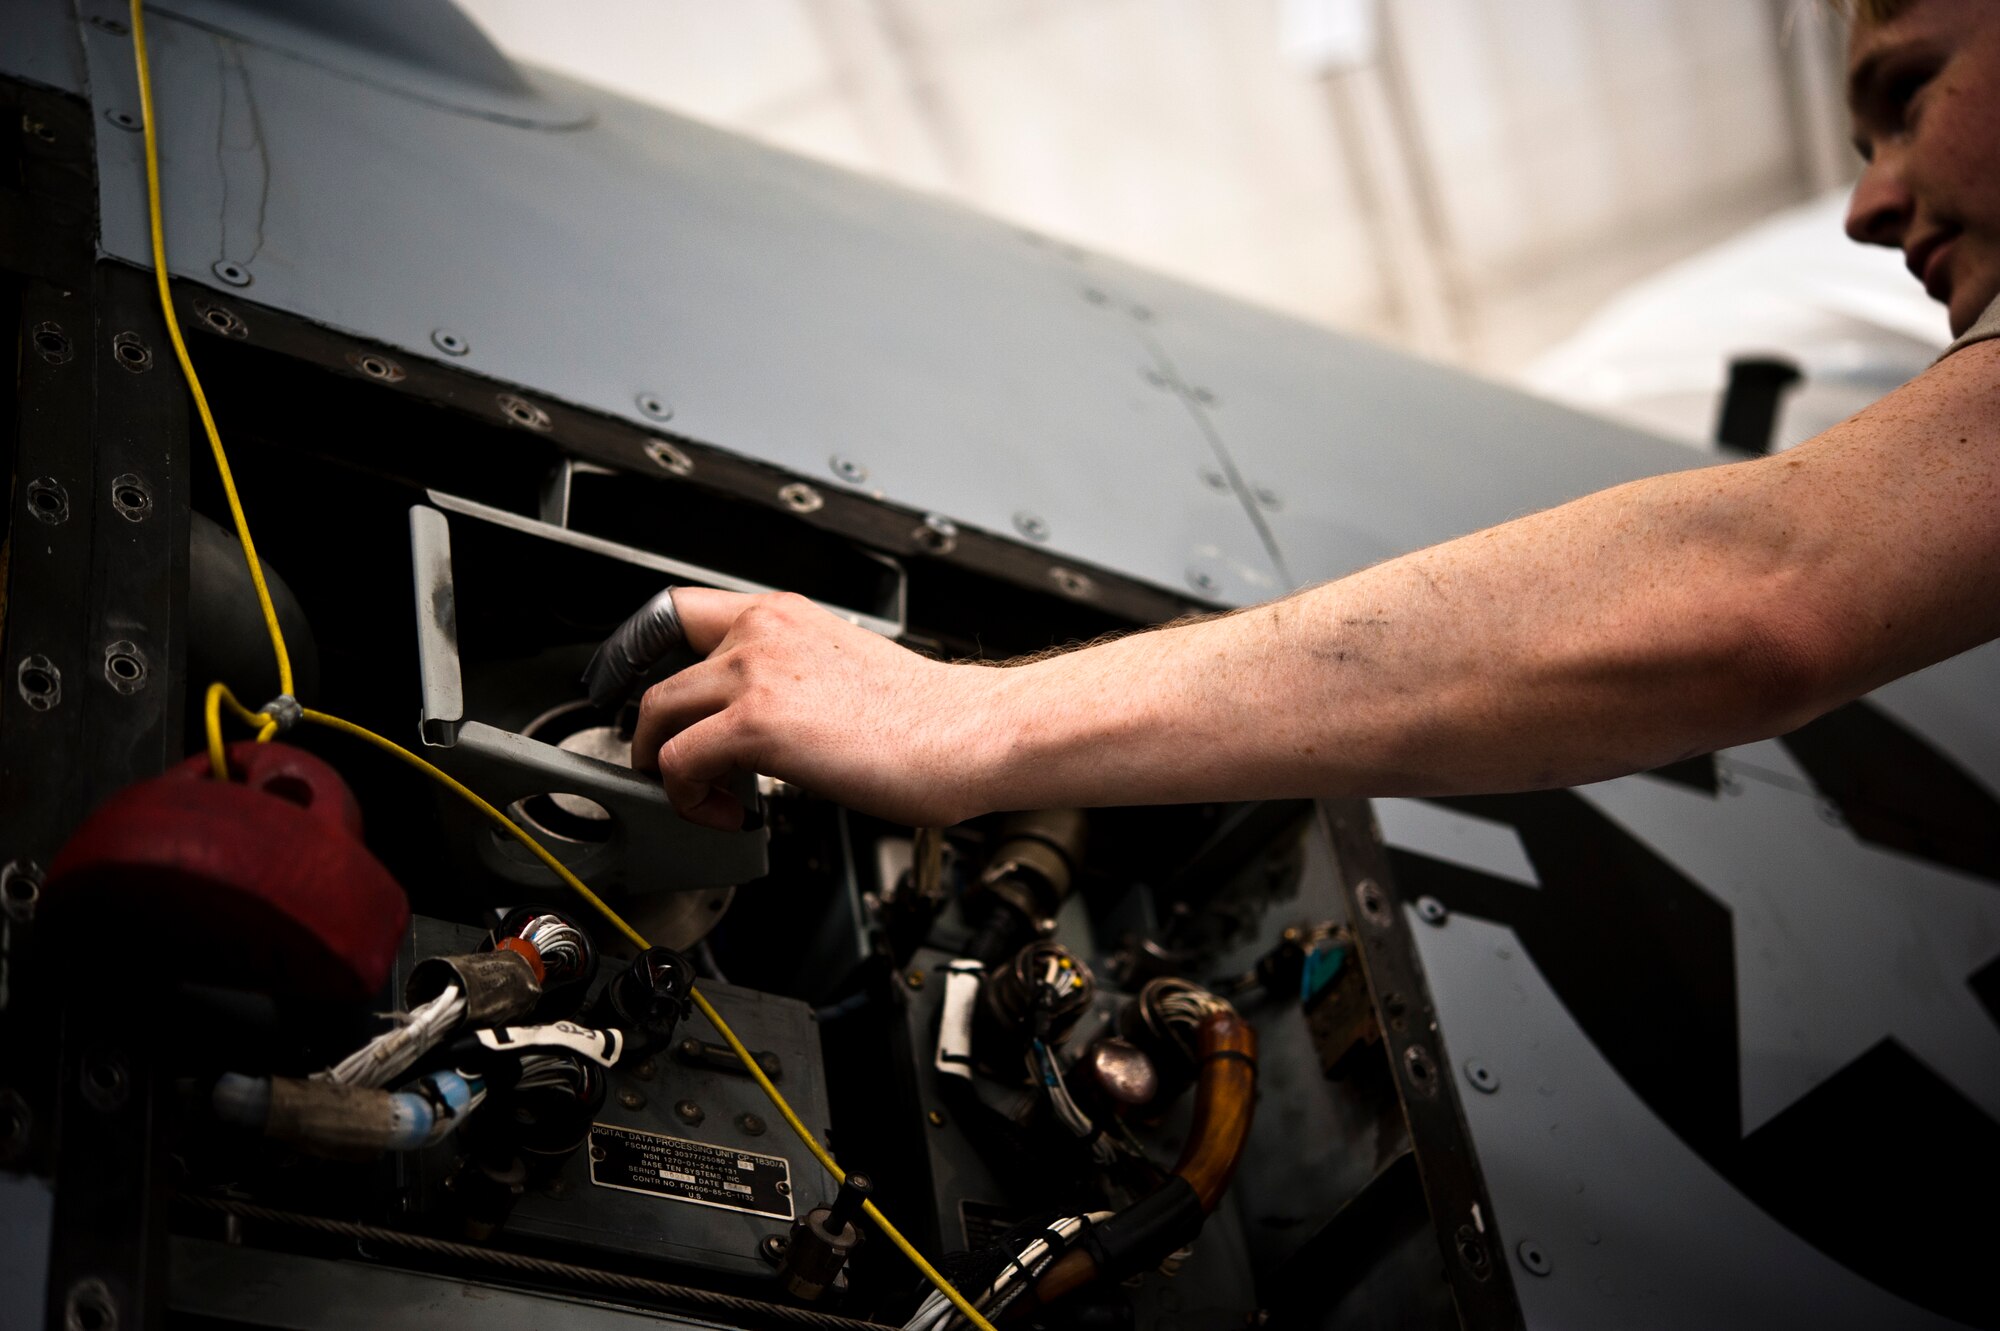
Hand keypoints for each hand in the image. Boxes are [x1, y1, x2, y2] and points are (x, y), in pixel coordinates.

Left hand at [630, 589, 1003, 828]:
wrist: (969, 732)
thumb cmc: (928, 718)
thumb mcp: (842, 668)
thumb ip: (790, 678)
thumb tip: (759, 726)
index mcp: (783, 617)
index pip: (678, 611)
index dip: (641, 653)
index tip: (630, 688)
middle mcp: (761, 634)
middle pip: (657, 676)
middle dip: (652, 734)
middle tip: (675, 771)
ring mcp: (755, 674)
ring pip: (656, 718)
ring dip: (665, 770)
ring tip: (708, 799)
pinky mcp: (756, 724)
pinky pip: (678, 763)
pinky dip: (689, 799)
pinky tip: (730, 814)